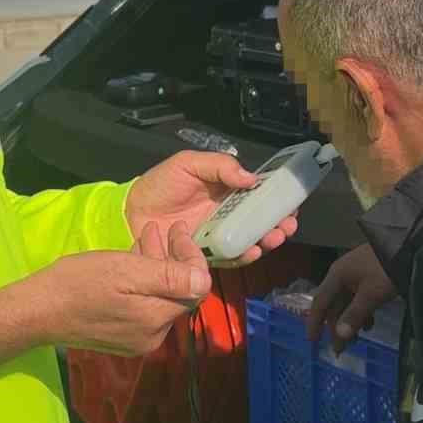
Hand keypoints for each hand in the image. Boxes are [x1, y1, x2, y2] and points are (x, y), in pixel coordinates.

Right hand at [26, 222, 209, 355]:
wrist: (36, 310)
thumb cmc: (78, 283)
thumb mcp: (125, 270)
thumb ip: (168, 277)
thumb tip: (204, 281)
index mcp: (156, 320)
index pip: (194, 287)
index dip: (192, 257)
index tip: (179, 230)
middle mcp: (152, 336)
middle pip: (176, 292)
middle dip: (173, 257)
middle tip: (162, 228)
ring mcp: (136, 339)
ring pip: (158, 295)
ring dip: (156, 264)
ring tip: (145, 236)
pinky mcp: (121, 336)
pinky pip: (143, 304)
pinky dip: (142, 279)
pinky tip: (132, 258)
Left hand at [126, 150, 297, 265]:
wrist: (131, 212)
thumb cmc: (161, 184)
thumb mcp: (189, 164)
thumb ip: (219, 166)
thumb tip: (251, 178)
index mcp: (226, 192)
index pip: (258, 196)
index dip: (277, 200)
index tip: (291, 203)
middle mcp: (227, 216)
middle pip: (260, 221)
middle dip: (279, 224)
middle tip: (287, 225)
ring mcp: (218, 237)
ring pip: (250, 240)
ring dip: (266, 240)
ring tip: (274, 237)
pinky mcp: (206, 255)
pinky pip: (229, 258)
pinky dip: (243, 256)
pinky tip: (252, 251)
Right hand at [307, 244, 396, 349]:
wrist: (408, 246)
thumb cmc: (385, 270)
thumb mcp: (371, 295)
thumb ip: (354, 315)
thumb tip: (339, 336)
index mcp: (337, 275)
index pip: (320, 301)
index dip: (315, 322)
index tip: (312, 340)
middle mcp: (342, 274)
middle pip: (334, 304)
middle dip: (336, 327)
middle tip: (340, 349)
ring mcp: (355, 274)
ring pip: (346, 302)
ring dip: (349, 321)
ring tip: (356, 340)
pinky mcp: (368, 275)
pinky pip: (357, 297)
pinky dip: (360, 312)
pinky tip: (368, 324)